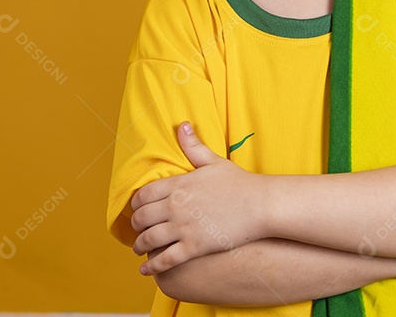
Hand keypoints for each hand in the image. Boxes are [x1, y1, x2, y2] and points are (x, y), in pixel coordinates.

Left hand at [131, 122, 264, 275]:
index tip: (137, 208)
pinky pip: (166, 259)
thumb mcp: (214, 161)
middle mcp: (176, 206)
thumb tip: (182, 125)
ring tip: (139, 249)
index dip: (135, 204)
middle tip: (136, 229)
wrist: (261, 205)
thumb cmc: (239, 183)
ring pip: (149, 239)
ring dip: (140, 246)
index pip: (143, 195)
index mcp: (178, 185)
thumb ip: (193, 146)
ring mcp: (184, 228)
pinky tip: (145, 270)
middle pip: (141, 218)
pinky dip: (152, 266)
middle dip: (135, 225)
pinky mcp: (194, 247)